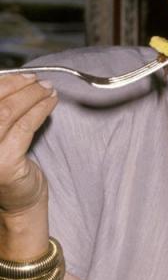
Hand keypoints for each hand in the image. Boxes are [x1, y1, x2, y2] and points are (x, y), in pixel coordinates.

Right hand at [0, 74, 56, 256]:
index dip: (3, 82)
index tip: (22, 75)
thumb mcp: (0, 135)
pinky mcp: (3, 163)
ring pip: (8, 112)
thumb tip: (15, 81)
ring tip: (48, 90)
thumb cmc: (7, 167)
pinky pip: (24, 127)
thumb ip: (2, 113)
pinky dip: (40, 110)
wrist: (17, 204)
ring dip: (32, 96)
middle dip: (19, 86)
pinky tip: (51, 103)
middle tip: (38, 80)